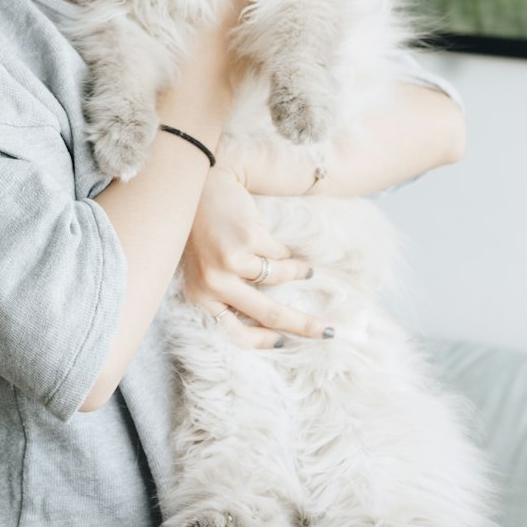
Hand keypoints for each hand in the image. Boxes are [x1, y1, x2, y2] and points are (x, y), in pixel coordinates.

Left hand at [180, 165, 332, 348]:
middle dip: (303, 325)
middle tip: (328, 331)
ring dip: (296, 273)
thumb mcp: (205, 268)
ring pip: (278, 279)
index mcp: (200, 296)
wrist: (197, 185)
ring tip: (304, 269)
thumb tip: (269, 323)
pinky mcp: (246, 240)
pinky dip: (284, 252)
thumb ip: (226, 292)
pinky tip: (276, 242)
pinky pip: (279, 254)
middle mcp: (212, 283)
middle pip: (267, 313)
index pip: (234, 333)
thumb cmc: (202, 230)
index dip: (263, 341)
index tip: (284, 341)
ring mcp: (229, 262)